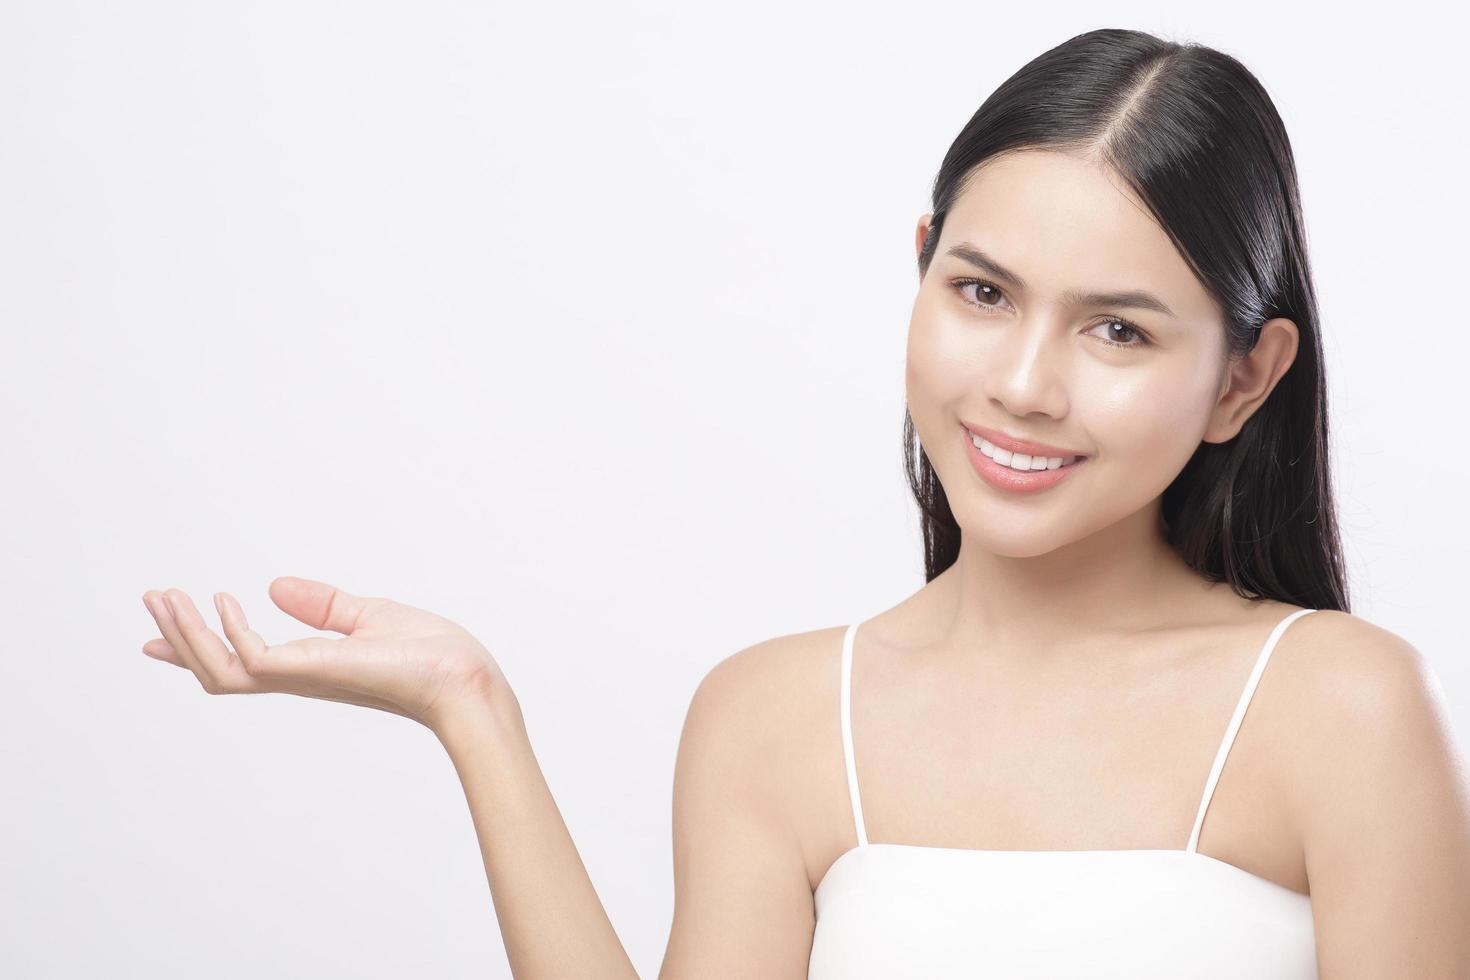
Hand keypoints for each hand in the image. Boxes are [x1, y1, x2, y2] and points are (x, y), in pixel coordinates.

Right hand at [141, 576, 516, 734]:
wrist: (464, 678)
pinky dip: (230, 630)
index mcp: (309, 666)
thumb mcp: (370, 616)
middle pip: (217, 670)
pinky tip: (224, 598)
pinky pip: (252, 657)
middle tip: (151, 599)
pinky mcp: (314, 672)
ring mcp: (304, 677)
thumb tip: (275, 586)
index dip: (197, 646)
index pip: (240, 661)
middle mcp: (299, 677)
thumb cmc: (431, 657)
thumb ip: (323, 606)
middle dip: (179, 637)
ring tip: (168, 596)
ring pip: (221, 669)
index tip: (159, 627)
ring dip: (188, 633)